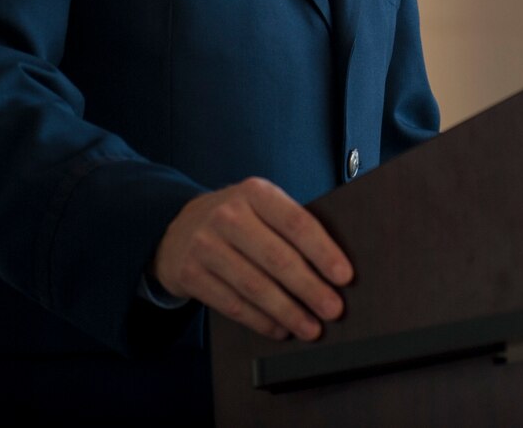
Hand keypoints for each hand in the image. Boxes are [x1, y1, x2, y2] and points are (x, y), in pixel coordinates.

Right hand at [151, 177, 352, 340]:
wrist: (177, 229)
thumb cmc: (237, 220)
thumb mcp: (261, 207)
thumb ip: (290, 226)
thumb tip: (334, 268)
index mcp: (255, 192)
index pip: (296, 223)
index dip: (323, 252)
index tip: (345, 276)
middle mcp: (228, 215)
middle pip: (277, 258)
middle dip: (310, 289)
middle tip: (333, 310)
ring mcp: (205, 244)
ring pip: (255, 286)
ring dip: (288, 312)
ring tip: (311, 328)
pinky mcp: (190, 273)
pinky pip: (232, 304)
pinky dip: (260, 321)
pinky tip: (279, 330)